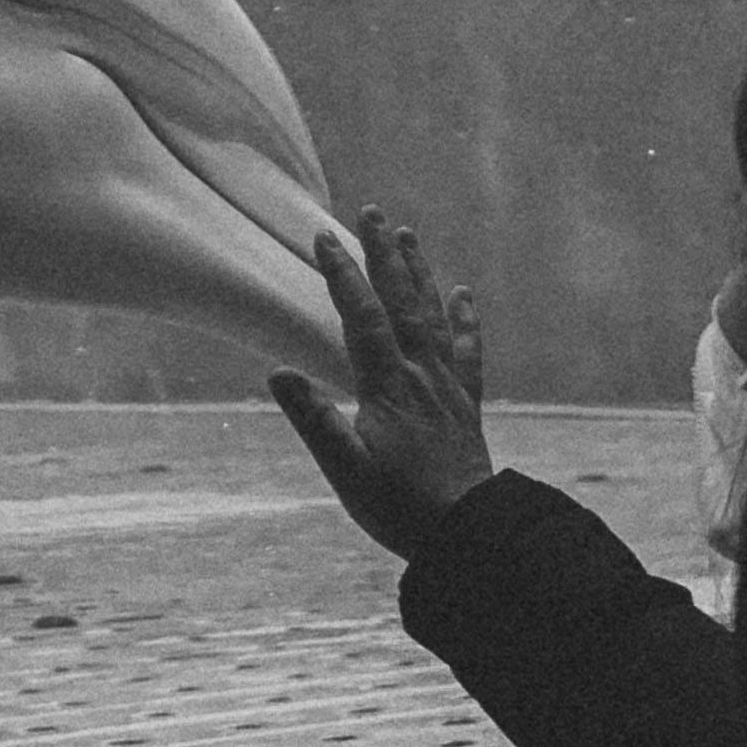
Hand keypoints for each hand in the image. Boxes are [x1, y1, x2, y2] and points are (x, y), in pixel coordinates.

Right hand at [269, 205, 497, 559]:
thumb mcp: (345, 469)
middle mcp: (421, 375)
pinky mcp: (464, 405)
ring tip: (407, 236)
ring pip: (433, 316)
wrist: (469, 534)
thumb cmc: (400, 506)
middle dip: (384, 255)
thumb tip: (277, 373)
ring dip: (419, 273)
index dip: (341, 274)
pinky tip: (462, 294)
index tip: (322, 236)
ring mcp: (446, 387)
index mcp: (388, 386)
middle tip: (372, 212)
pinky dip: (464, 320)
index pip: (360, 316)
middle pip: (401, 302)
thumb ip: (313, 419)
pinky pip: (466, 352)